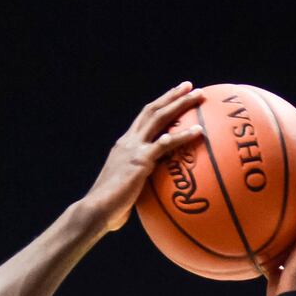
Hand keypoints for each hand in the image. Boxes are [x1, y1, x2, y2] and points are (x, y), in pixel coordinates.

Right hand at [80, 82, 205, 231]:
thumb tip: (153, 196)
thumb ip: (139, 185)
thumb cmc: (110, 209)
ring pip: (160, 118)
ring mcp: (134, 149)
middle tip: (189, 86)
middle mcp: (128, 142)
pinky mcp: (141, 160)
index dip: (159, 105)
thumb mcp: (125, 190)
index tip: (173, 95)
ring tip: (199, 95)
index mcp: (123, 146)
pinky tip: (199, 131)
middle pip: (152, 110)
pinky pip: (166, 144)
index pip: (142, 119)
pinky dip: (183, 135)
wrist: (96, 209)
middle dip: (172, 96)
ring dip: (180, 104)